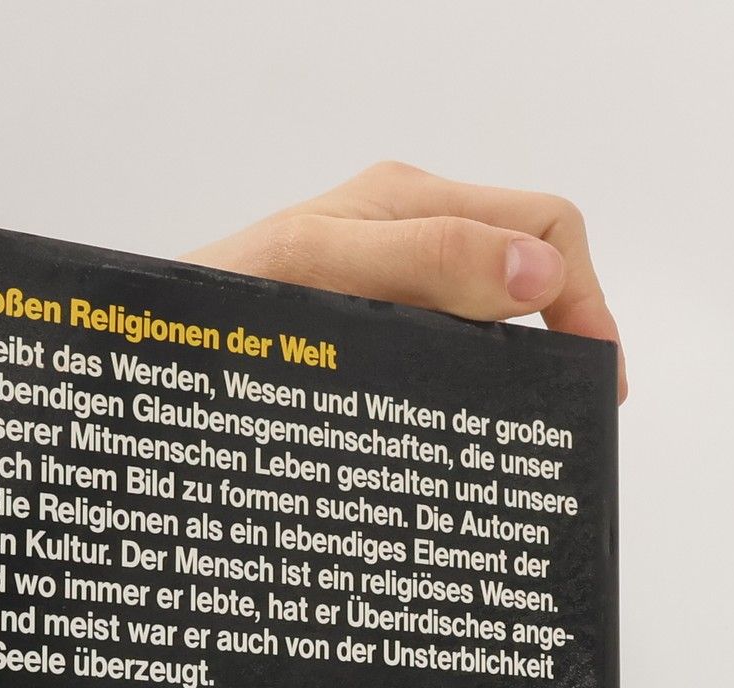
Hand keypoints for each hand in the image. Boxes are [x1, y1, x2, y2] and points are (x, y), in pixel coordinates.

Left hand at [186, 161, 624, 398]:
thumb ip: (428, 259)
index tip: (593, 379)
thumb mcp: (317, 268)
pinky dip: (467, 389)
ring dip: (514, 371)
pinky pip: (442, 353)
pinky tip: (456, 437)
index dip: (584, 298)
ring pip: (488, 322)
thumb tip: (539, 277)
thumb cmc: (211, 304)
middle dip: (561, 336)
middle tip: (565, 422)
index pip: (546, 227)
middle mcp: (407, 238)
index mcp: (411, 202)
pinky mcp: (364, 338)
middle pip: (528, 274)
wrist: (140, 351)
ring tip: (516, 439)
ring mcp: (388, 290)